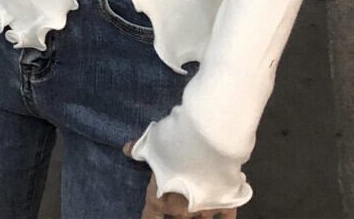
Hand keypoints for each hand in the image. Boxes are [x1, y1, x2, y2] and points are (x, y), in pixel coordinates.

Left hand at [123, 140, 238, 218]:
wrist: (208, 142)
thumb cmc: (174, 144)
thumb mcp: (152, 143)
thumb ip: (140, 149)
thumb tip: (126, 149)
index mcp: (160, 198)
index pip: (150, 216)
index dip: (148, 218)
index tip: (148, 218)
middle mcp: (181, 210)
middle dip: (175, 214)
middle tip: (176, 205)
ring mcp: (204, 209)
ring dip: (196, 215)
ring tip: (195, 211)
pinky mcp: (225, 202)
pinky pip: (226, 217)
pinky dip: (226, 218)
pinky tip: (225, 218)